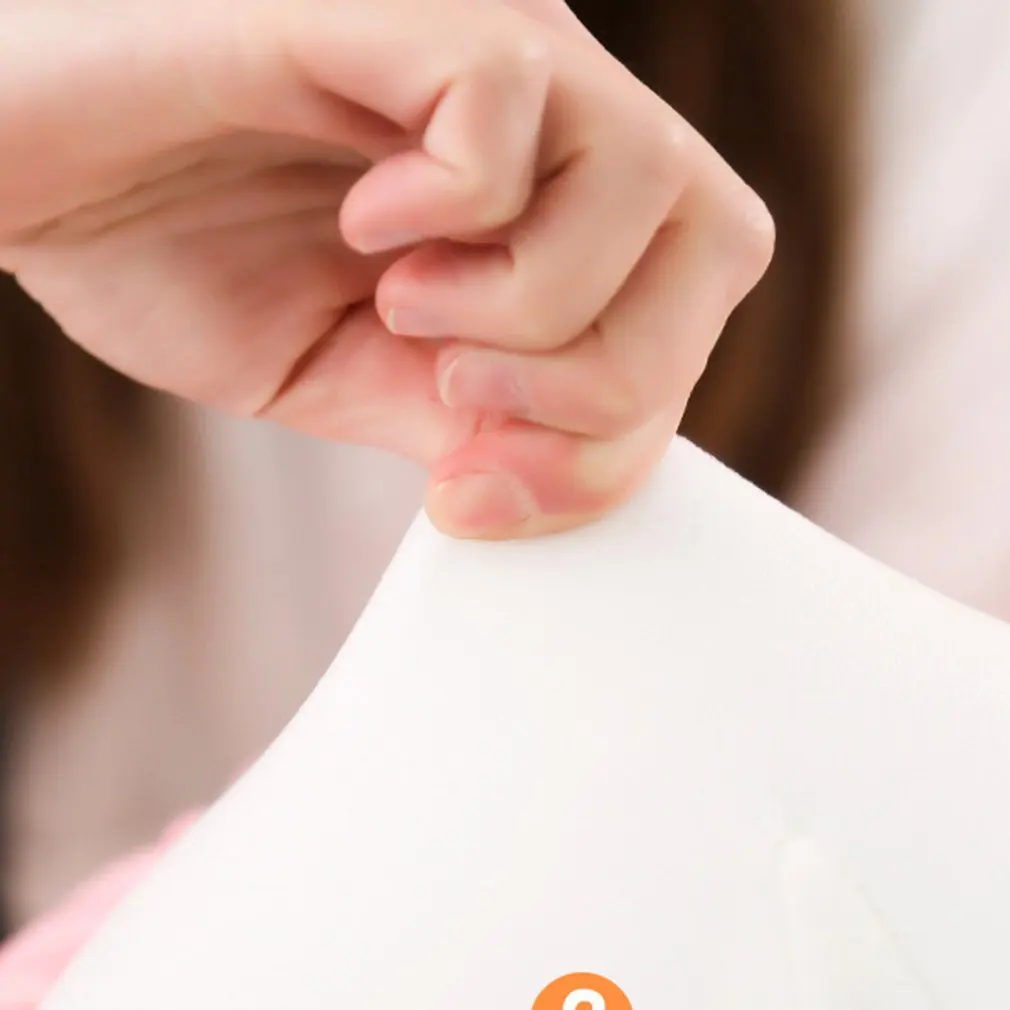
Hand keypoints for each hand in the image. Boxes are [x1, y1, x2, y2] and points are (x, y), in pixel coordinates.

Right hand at [0, 0, 772, 538]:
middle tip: (461, 393)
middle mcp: (545, 113)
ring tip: (403, 302)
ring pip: (651, 178)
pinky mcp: (394, 6)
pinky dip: (455, 209)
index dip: (624, 432)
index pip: (695, 308)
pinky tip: (368, 222)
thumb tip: (574, 466)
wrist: (34, 167)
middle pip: (720, 244)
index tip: (480, 488)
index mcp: (545, 199)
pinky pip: (513, 101)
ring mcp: (479, 43)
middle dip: (607, 383)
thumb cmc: (172, 247)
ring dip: (533, 306)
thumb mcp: (353, 376)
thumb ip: (476, 415)